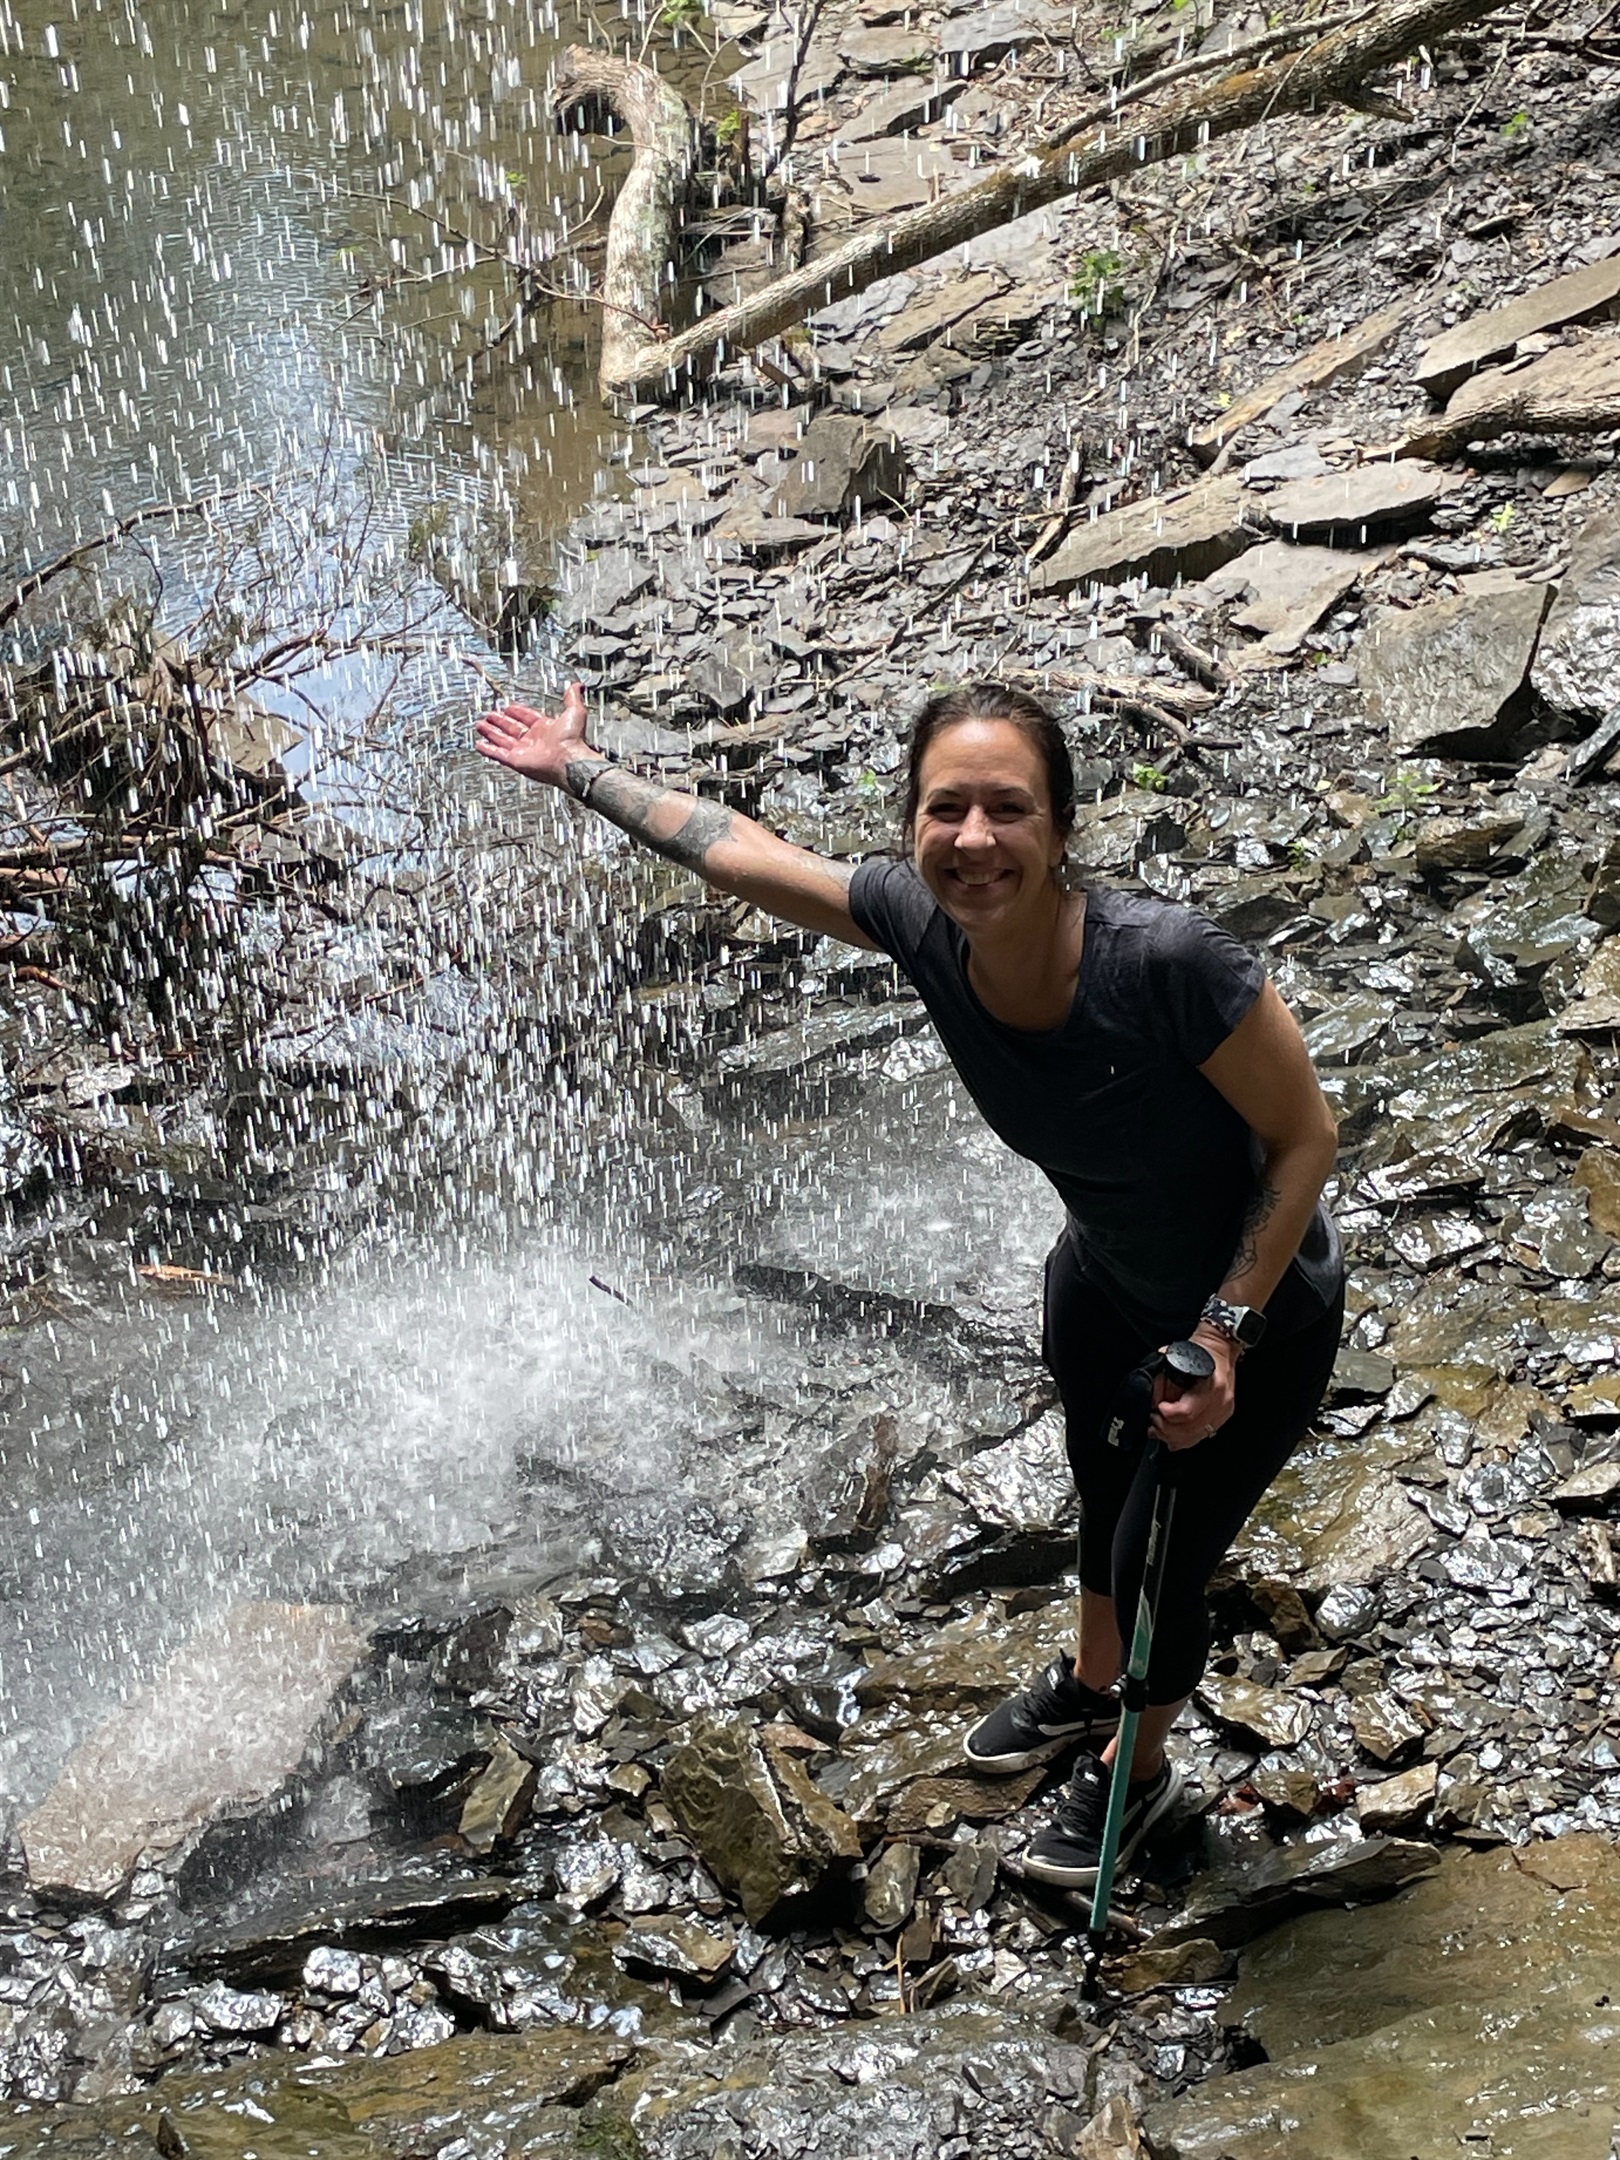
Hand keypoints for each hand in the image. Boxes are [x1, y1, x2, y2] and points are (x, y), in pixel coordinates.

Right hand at [474, 681, 591, 788]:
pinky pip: (498, 755)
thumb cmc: (573, 739)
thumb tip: (577, 685)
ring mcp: (524, 751)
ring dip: (491, 733)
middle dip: (499, 722)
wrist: (569, 759)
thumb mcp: (574, 711)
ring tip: (480, 725)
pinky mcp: (516, 761)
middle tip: (489, 715)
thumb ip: (572, 698)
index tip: (508, 707)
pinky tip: (480, 745)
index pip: (527, 717)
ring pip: (502, 740)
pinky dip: (488, 750)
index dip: (517, 712)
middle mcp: (534, 740)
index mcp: (546, 728)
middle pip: (512, 728)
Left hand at [1149, 1326, 1236, 1450]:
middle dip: (1166, 1429)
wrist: (1220, 1348)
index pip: (1187, 1412)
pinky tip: (1172, 1439)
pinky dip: (1185, 1440)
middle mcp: (1221, 1402)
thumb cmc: (1200, 1350)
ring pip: (1195, 1436)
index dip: (1168, 1414)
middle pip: (1190, 1429)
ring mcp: (1223, 1411)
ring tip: (1158, 1430)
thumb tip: (1151, 1400)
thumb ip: (1163, 1379)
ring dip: (1173, 1437)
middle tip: (1153, 1421)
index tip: (1157, 1408)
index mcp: (1212, 1386)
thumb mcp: (1178, 1359)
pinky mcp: (1222, 1417)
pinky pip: (1202, 1435)